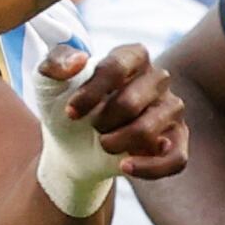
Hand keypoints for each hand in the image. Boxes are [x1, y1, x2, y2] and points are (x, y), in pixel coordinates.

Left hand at [40, 40, 186, 179]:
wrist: (73, 145)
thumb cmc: (67, 105)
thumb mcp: (48, 82)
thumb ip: (55, 63)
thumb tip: (79, 60)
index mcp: (133, 56)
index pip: (117, 67)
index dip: (90, 93)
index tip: (71, 113)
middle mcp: (158, 79)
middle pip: (131, 102)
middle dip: (102, 122)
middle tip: (94, 126)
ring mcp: (170, 110)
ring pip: (149, 131)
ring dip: (117, 143)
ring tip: (104, 144)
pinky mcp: (176, 142)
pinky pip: (174, 159)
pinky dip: (148, 168)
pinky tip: (124, 166)